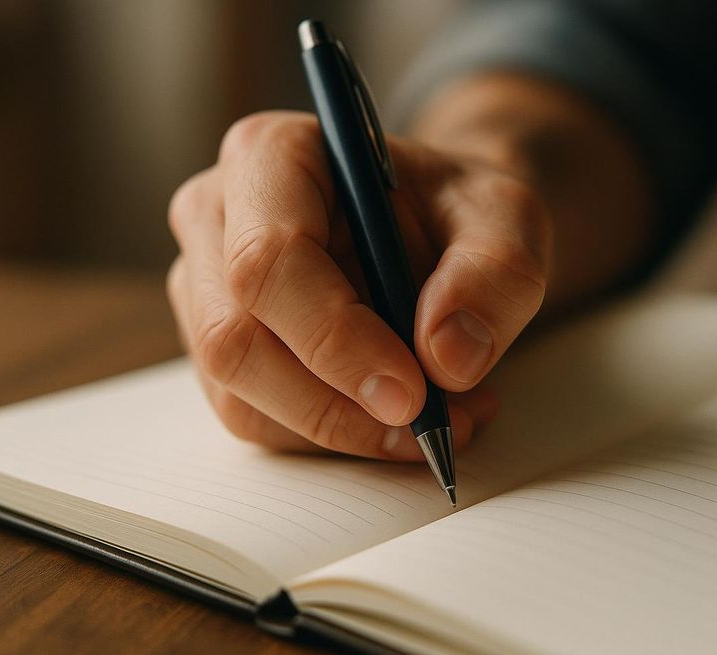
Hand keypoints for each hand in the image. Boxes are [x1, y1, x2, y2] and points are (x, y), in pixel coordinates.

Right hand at [167, 111, 550, 458]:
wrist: (441, 233)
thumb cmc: (460, 212)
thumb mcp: (510, 219)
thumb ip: (494, 275)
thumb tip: (446, 358)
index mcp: (271, 155)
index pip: (270, 260)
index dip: (335, 338)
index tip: (412, 392)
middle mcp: (217, 216)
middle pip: (235, 339)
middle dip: (337, 405)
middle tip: (430, 426)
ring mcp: (207, 287)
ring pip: (241, 394)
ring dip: (343, 430)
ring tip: (439, 418)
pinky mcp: (219, 348)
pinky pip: (255, 419)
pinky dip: (333, 438)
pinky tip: (400, 421)